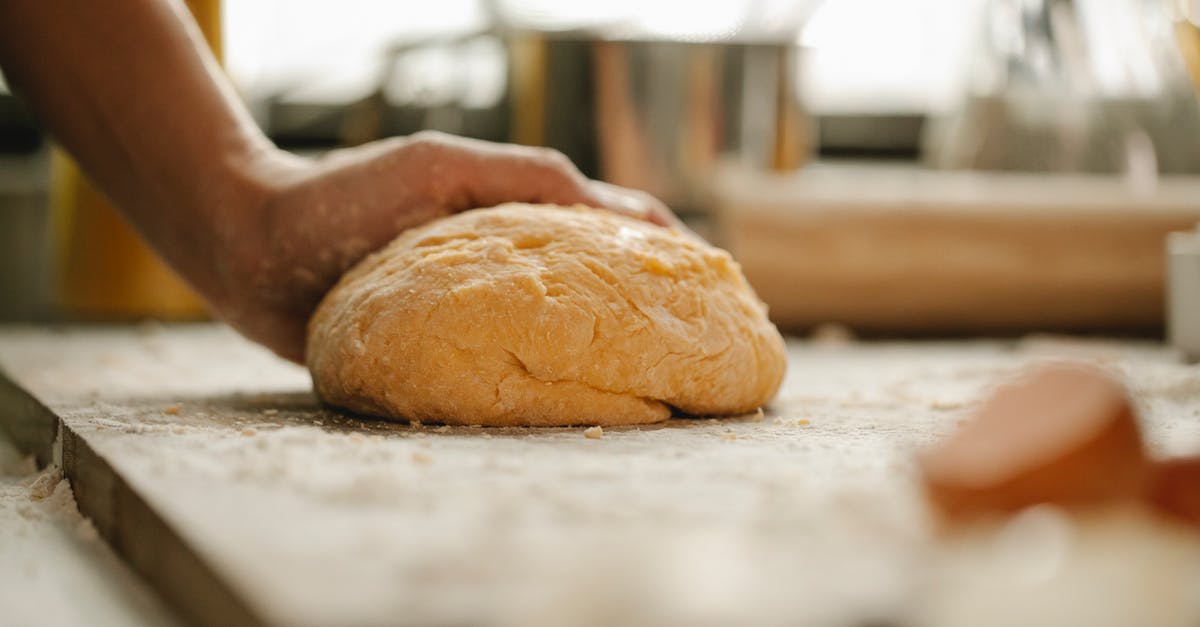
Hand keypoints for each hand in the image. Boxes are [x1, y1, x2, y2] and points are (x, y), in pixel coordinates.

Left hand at [213, 131, 680, 362]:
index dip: (670, 255)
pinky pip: (509, 375)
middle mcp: (506, 260)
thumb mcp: (440, 168)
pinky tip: (577, 405)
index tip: (720, 287)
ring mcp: (478, 307)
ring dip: (612, 355)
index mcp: (516, 213)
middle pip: (601, 285)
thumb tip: (627, 214)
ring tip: (666, 383)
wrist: (250, 248)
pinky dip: (550, 386)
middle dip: (657, 311)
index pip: (614, 229)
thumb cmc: (343, 195)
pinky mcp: (444, 352)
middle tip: (710, 346)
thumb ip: (527, 179)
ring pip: (562, 333)